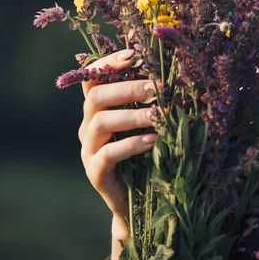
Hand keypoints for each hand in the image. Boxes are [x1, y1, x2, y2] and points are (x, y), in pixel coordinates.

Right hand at [78, 49, 157, 230]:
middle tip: (155, 88)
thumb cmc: (147, 156)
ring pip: (100, 122)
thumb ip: (149, 103)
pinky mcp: (95, 172)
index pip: (92, 78)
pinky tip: (152, 141)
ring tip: (158, 115)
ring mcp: (88, 149)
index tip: (133, 57)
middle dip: (127, 89)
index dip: (108, 64)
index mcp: (97, 110)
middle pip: (96, 97)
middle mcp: (88, 126)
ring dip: (132, 115)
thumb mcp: (147, 125)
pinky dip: (131, 144)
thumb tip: (170, 75)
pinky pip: (107, 154)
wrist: (139, 202)